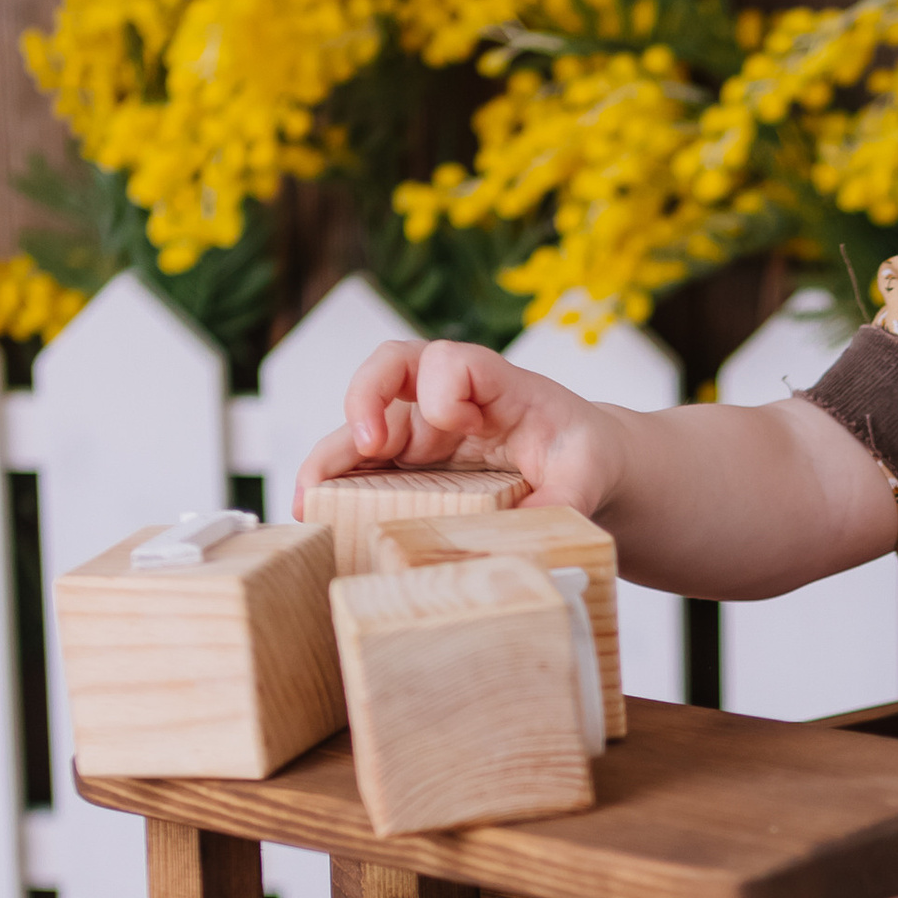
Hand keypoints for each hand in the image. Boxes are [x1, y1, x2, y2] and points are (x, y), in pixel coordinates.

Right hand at [290, 337, 628, 521]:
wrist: (580, 465)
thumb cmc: (579, 455)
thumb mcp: (586, 476)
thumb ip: (563, 502)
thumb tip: (527, 538)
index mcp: (498, 385)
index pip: (453, 359)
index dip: (445, 386)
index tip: (459, 424)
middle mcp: (450, 397)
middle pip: (390, 369)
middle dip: (366, 398)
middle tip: (366, 442)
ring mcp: (423, 427)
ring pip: (363, 418)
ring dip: (333, 454)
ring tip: (311, 498)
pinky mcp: (408, 459)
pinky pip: (360, 461)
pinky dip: (333, 483)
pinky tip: (316, 513)